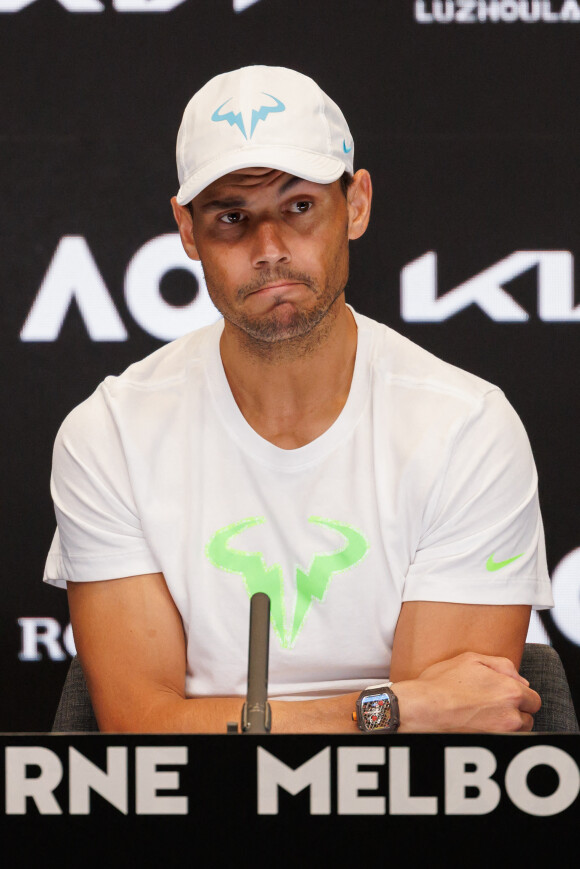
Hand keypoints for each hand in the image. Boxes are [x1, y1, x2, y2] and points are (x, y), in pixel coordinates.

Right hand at [393, 651, 540, 732]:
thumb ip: (502, 665)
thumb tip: (520, 678)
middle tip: (495, 705)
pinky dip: (497, 734)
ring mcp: (501, 735)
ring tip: (487, 717)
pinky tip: (480, 726)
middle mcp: (510, 716)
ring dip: (509, 726)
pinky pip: (504, 741)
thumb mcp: (471, 659)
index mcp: (510, 692)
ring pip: (518, 733)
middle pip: (528, 718)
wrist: (422, 709)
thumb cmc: (442, 683)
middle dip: (516, 712)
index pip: (534, 700)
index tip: (508, 695)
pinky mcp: (490, 746)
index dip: (522, 696)